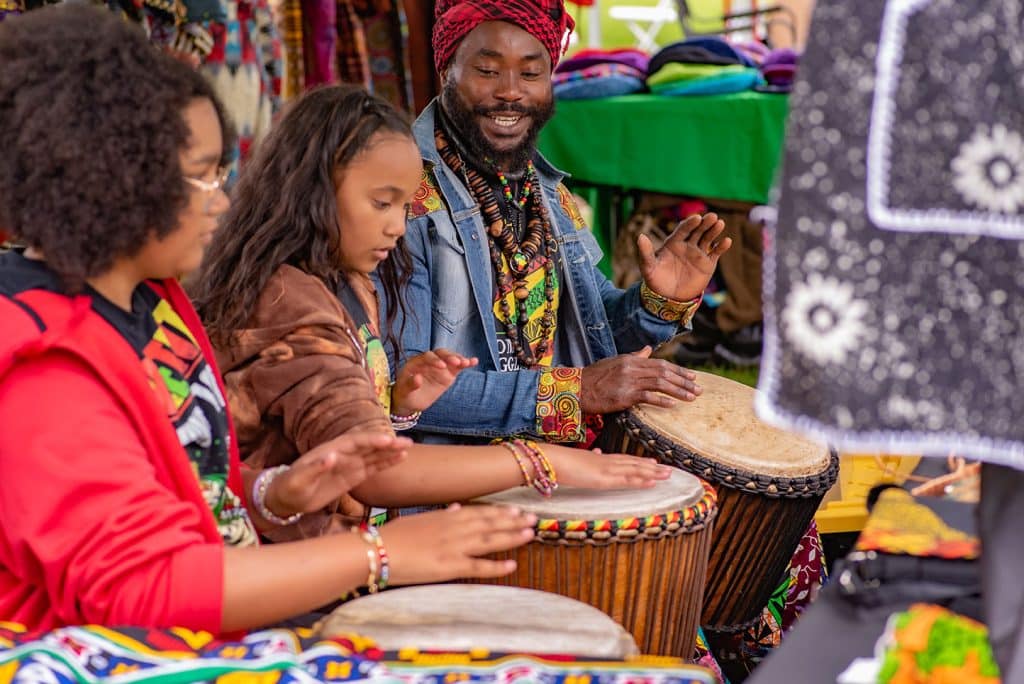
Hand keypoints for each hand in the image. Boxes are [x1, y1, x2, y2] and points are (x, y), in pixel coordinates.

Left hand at [266, 432, 411, 517]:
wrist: (285, 498)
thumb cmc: (289, 487)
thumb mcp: (298, 480)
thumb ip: (315, 468)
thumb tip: (333, 456)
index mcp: (330, 450)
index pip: (354, 442)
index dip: (371, 440)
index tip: (387, 440)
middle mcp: (342, 454)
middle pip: (367, 445)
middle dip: (386, 444)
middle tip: (407, 442)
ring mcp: (348, 465)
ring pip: (373, 455)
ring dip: (390, 452)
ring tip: (408, 448)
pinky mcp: (351, 476)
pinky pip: (371, 468)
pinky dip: (386, 463)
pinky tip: (399, 459)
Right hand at [381, 504, 535, 584]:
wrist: (377, 551)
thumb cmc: (392, 536)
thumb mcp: (419, 519)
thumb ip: (442, 513)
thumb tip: (458, 507)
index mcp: (446, 517)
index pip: (479, 512)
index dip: (499, 512)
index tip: (515, 510)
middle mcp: (454, 529)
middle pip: (490, 523)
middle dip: (513, 521)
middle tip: (533, 519)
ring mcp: (454, 547)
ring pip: (490, 540)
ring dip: (511, 536)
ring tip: (529, 533)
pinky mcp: (449, 566)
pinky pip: (478, 566)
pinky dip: (496, 565)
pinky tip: (512, 564)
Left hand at [391, 349, 477, 414]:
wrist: (410, 401)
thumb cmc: (405, 394)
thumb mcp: (404, 391)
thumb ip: (410, 384)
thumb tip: (417, 378)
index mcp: (416, 362)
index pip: (427, 357)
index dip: (434, 360)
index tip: (442, 366)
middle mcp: (429, 361)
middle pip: (440, 354)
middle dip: (449, 357)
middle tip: (456, 362)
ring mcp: (440, 366)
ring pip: (450, 358)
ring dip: (459, 359)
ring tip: (467, 362)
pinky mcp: (448, 374)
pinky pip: (457, 367)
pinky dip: (465, 363)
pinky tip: (474, 361)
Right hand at [546, 444, 672, 489]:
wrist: (550, 460)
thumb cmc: (559, 461)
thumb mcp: (577, 460)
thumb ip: (589, 458)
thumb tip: (596, 453)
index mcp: (600, 458)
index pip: (624, 459)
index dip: (640, 462)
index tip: (653, 463)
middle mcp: (606, 461)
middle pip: (634, 464)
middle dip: (652, 467)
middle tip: (668, 470)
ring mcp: (606, 469)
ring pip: (634, 470)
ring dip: (652, 473)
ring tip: (667, 475)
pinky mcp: (603, 479)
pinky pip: (626, 480)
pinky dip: (640, 481)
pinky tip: (652, 483)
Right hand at [579, 346, 701, 413]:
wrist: (578, 389)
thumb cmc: (596, 377)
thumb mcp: (615, 361)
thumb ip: (634, 356)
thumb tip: (647, 349)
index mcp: (631, 359)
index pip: (661, 364)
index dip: (678, 370)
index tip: (692, 377)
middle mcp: (632, 368)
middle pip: (664, 373)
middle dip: (684, 381)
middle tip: (698, 389)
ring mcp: (628, 382)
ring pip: (660, 384)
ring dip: (678, 391)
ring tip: (691, 398)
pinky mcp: (624, 396)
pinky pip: (647, 397)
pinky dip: (661, 400)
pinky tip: (672, 405)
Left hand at [639, 213, 730, 300]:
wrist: (668, 297)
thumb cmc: (656, 280)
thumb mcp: (648, 267)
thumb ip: (645, 252)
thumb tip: (640, 236)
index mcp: (674, 242)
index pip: (683, 229)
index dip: (689, 223)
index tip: (696, 218)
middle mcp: (688, 244)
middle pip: (698, 230)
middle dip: (704, 223)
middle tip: (712, 216)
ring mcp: (698, 253)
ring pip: (708, 238)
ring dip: (714, 231)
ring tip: (720, 223)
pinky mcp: (708, 263)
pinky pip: (716, 253)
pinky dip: (721, 246)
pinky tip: (727, 241)